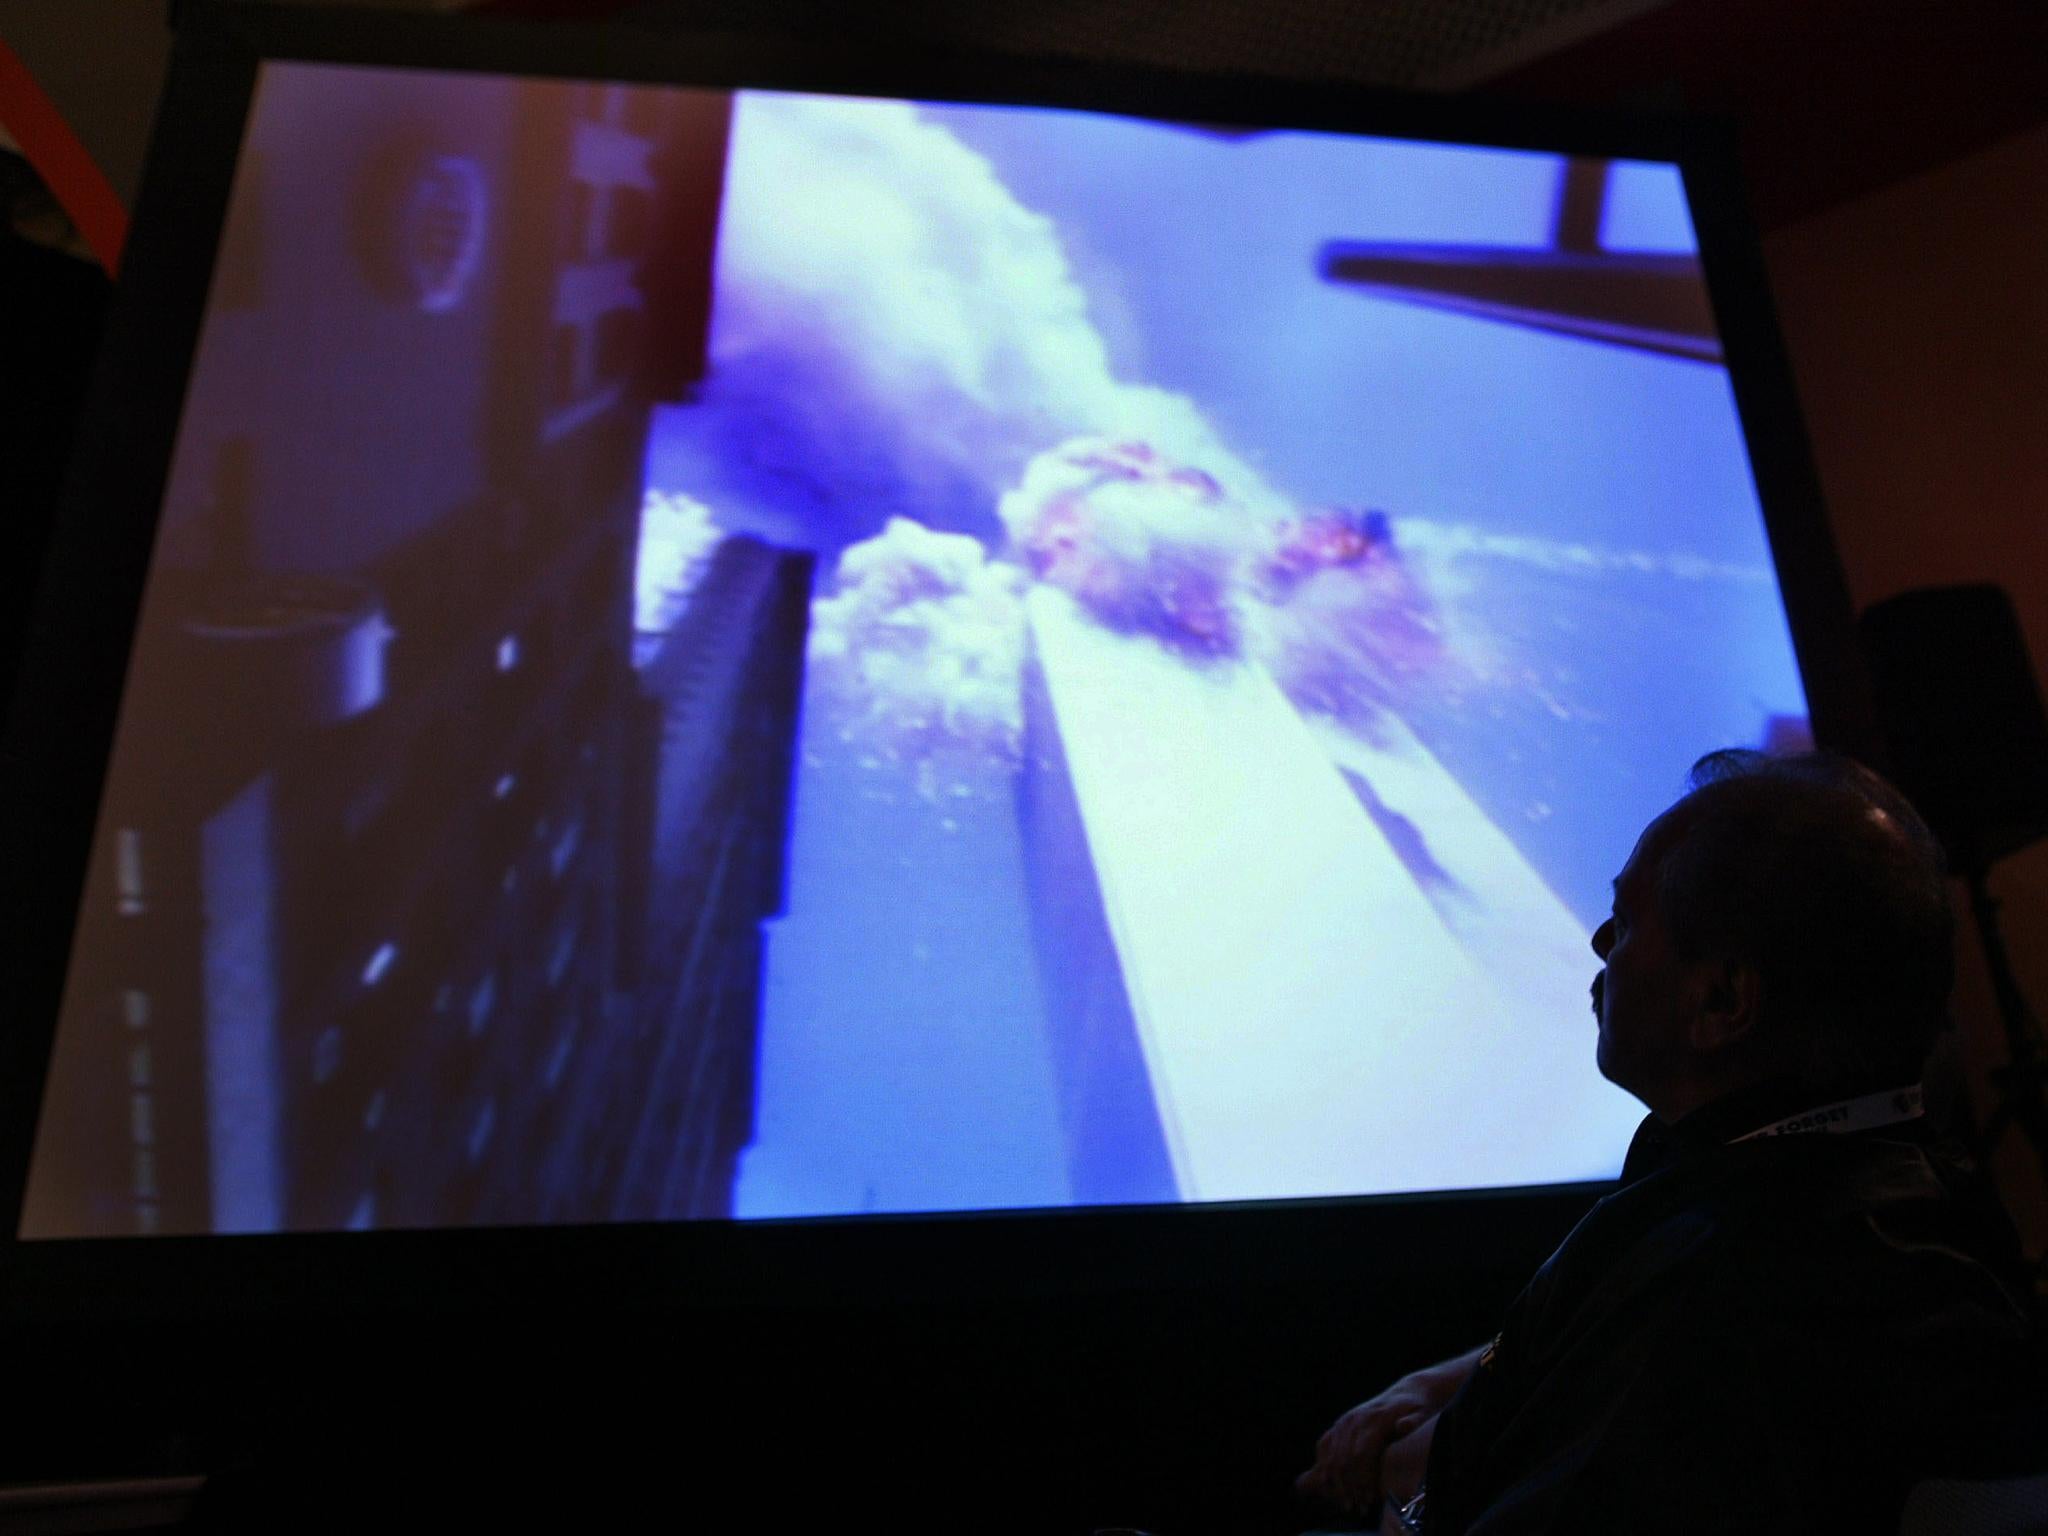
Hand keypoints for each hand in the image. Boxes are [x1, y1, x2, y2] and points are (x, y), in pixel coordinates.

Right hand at [1296, 1353, 1472, 1514]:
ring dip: (1336, 1482)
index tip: (1368, 1499)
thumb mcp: (1421, 1414)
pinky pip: (1324, 1445)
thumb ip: (1413, 1422)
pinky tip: (1330, 1484)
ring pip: (1331, 1454)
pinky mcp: (1340, 1424)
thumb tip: (1403, 1425)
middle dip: (1349, 1486)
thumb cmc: (1417, 1410)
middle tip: (1359, 1508)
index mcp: (1374, 1419)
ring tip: (1346, 1503)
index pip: (1360, 1454)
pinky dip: (1324, 1466)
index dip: (1361, 1479)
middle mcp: (1355, 1419)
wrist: (1406, 1393)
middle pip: (1343, 1458)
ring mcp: (1345, 1420)